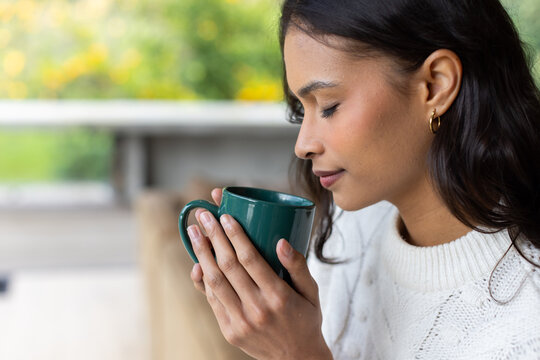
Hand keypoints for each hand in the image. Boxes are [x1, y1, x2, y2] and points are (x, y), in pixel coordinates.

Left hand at [189, 187, 332, 359]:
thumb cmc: (306, 319)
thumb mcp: (312, 292)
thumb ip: (298, 266)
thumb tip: (281, 241)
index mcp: (279, 296)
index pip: (251, 259)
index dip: (235, 235)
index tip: (226, 216)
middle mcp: (257, 309)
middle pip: (228, 266)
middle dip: (214, 236)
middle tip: (204, 215)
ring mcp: (240, 322)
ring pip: (215, 282)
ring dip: (202, 254)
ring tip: (194, 232)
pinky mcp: (229, 331)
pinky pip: (212, 300)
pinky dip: (203, 280)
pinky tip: (198, 262)